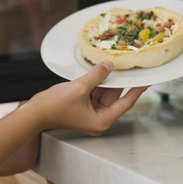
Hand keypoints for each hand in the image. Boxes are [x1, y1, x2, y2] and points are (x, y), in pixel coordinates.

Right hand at [24, 61, 148, 135]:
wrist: (34, 112)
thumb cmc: (54, 107)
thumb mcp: (80, 88)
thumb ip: (97, 76)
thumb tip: (109, 65)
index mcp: (102, 120)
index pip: (126, 102)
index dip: (138, 89)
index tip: (148, 80)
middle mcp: (98, 118)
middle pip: (115, 96)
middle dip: (120, 80)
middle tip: (132, 66)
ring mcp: (90, 112)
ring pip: (104, 92)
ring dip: (107, 79)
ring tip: (116, 63)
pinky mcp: (82, 106)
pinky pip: (94, 91)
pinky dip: (97, 81)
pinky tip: (101, 69)